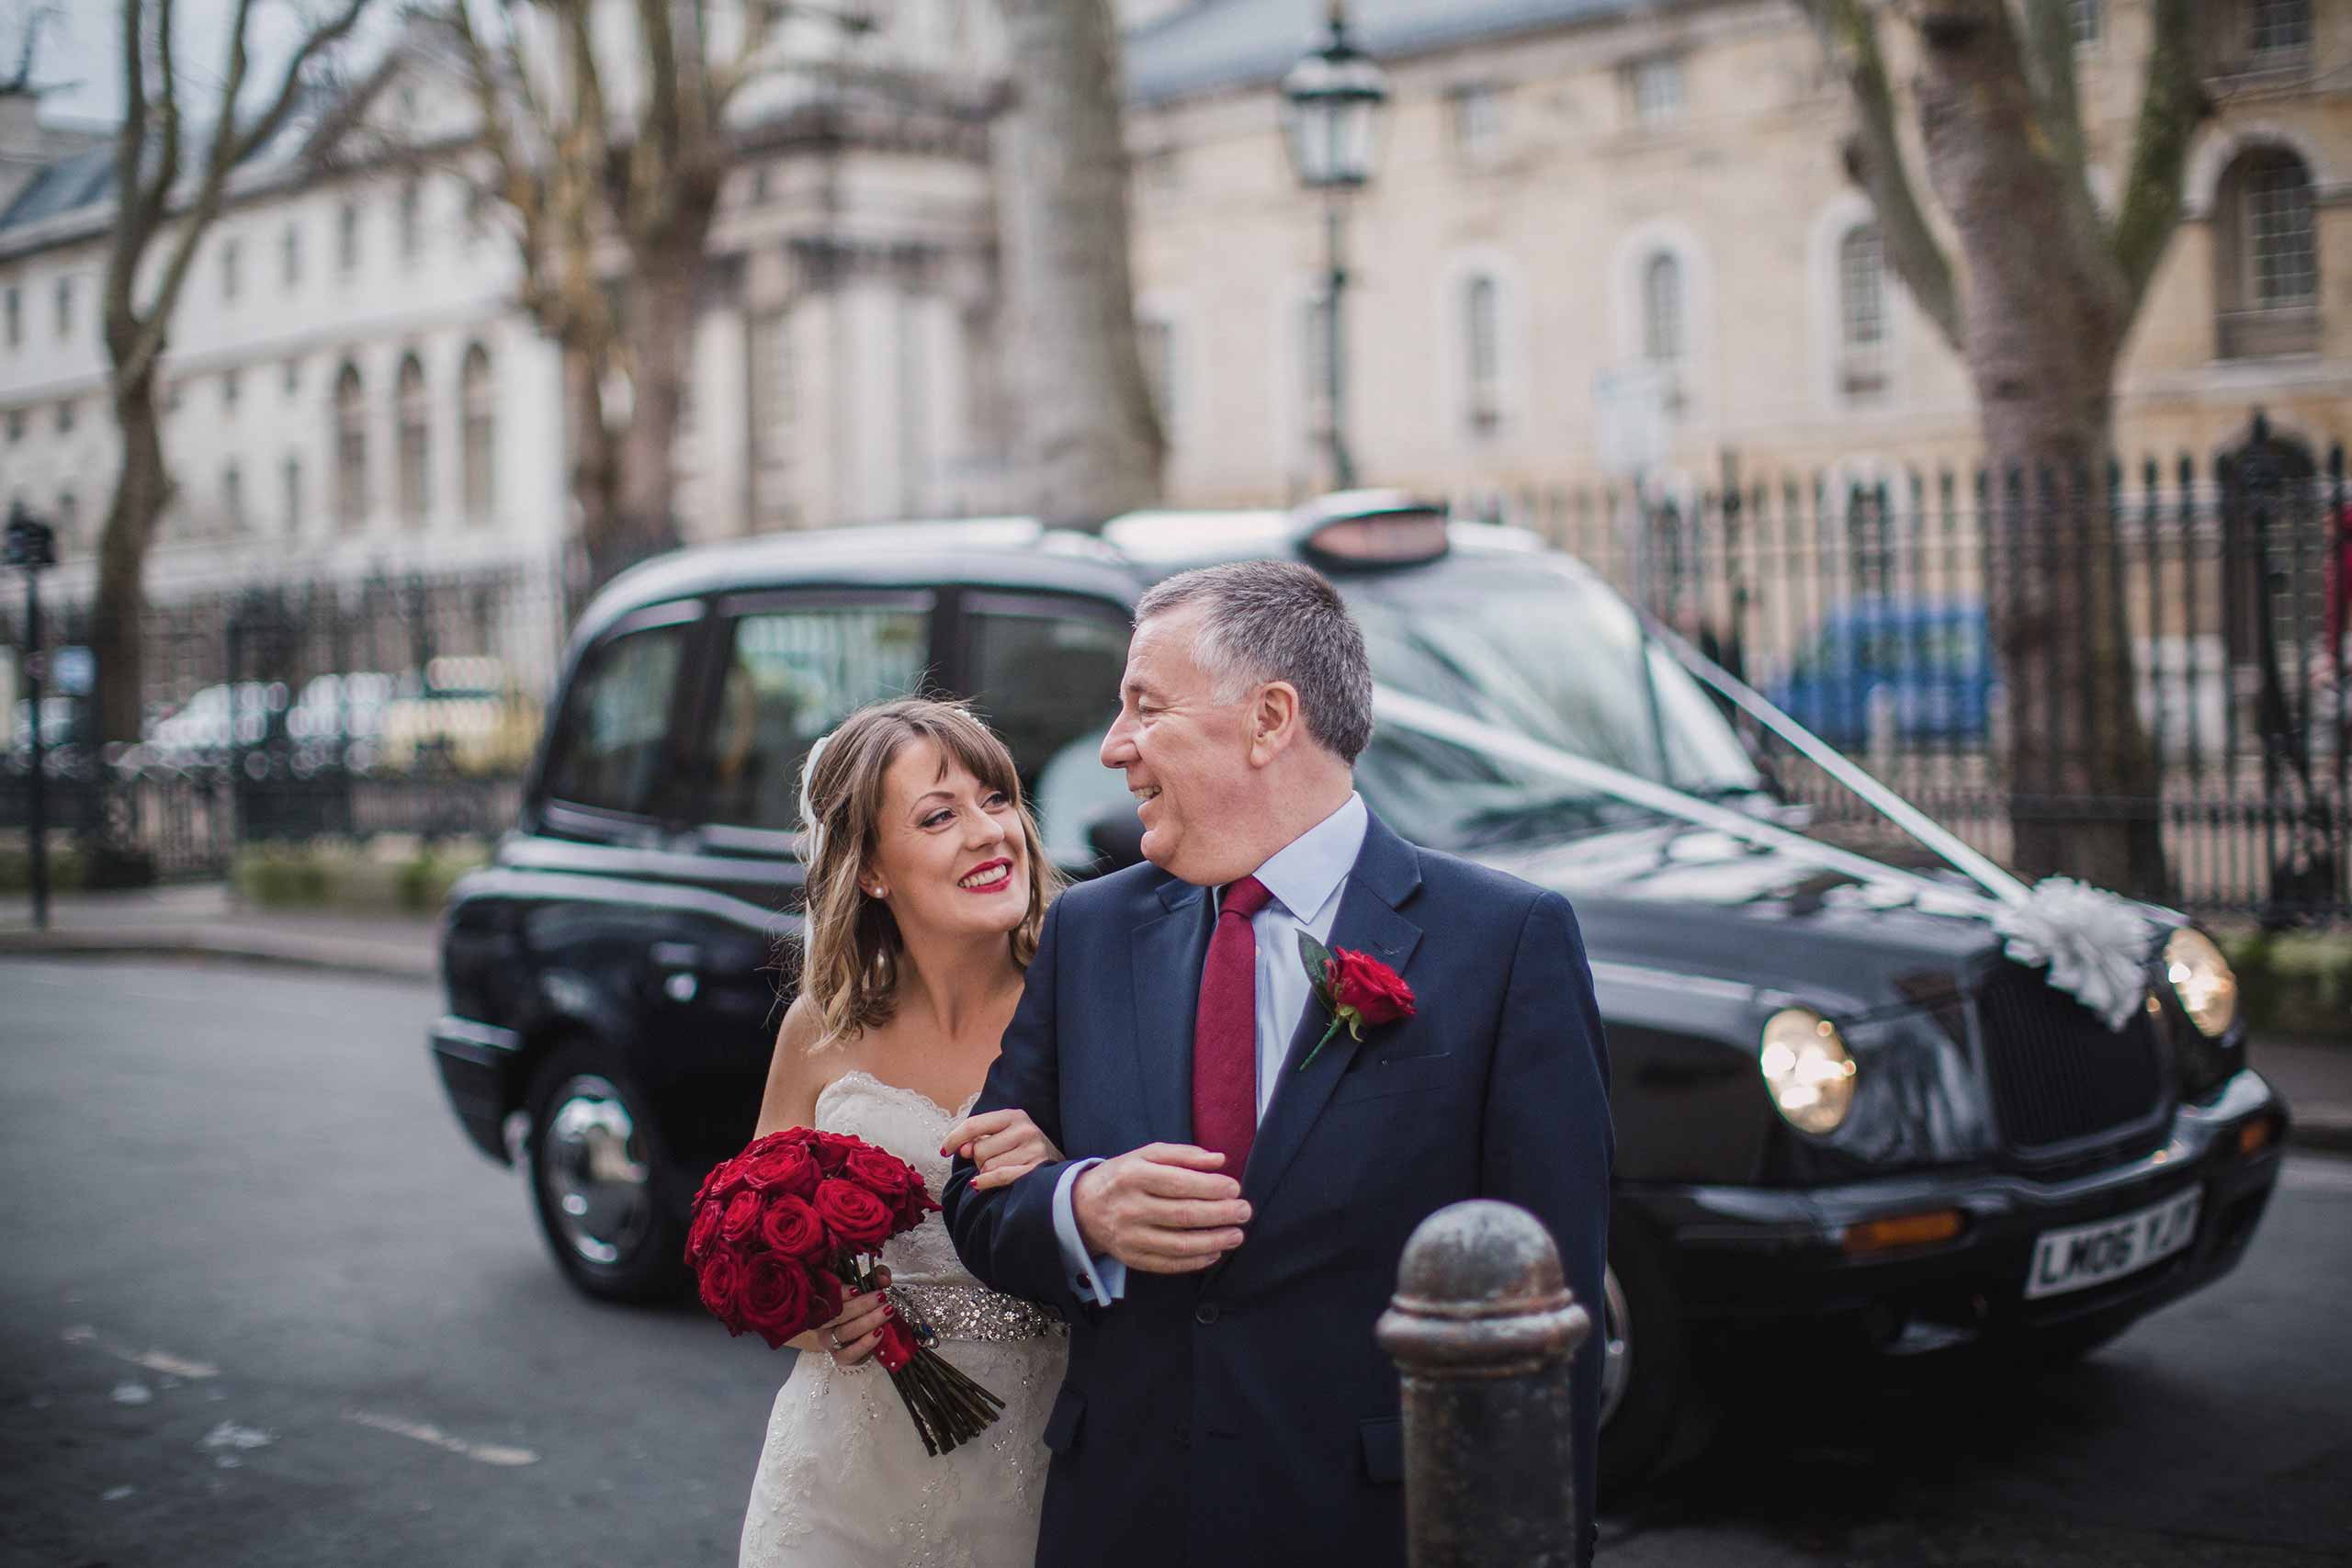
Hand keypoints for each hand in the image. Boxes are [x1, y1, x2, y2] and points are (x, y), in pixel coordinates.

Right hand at [816, 1266, 893, 1368]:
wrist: (848, 1331)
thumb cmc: (854, 1304)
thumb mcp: (862, 1285)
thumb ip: (874, 1277)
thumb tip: (884, 1278)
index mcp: (822, 1299)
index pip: (826, 1295)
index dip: (841, 1292)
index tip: (858, 1289)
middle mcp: (821, 1321)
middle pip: (837, 1314)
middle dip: (861, 1305)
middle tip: (881, 1297)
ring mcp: (828, 1340)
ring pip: (843, 1333)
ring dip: (867, 1322)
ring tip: (886, 1312)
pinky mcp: (839, 1356)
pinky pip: (848, 1354)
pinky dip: (864, 1345)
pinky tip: (879, 1333)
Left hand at [941, 1108, 1064, 1189]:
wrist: (1059, 1168)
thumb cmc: (1023, 1151)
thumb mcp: (1002, 1137)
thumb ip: (979, 1139)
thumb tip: (962, 1149)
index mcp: (1014, 1116)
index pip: (974, 1125)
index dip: (954, 1138)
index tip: (944, 1150)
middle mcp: (1025, 1130)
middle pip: (978, 1149)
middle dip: (978, 1159)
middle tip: (993, 1160)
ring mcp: (1033, 1150)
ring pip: (987, 1166)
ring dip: (987, 1172)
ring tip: (1003, 1168)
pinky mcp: (1035, 1170)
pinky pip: (998, 1177)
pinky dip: (984, 1182)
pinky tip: (977, 1184)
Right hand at [1071, 1144, 1249, 1273]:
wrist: (1082, 1208)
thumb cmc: (1123, 1176)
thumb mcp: (1146, 1154)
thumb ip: (1184, 1154)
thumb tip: (1219, 1160)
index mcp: (1133, 1176)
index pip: (1179, 1183)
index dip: (1211, 1187)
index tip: (1235, 1188)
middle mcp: (1129, 1208)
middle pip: (1183, 1215)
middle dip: (1220, 1214)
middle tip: (1244, 1211)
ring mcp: (1129, 1237)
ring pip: (1179, 1244)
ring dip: (1214, 1241)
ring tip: (1237, 1235)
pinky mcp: (1131, 1258)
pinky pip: (1168, 1264)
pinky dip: (1195, 1261)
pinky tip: (1214, 1252)